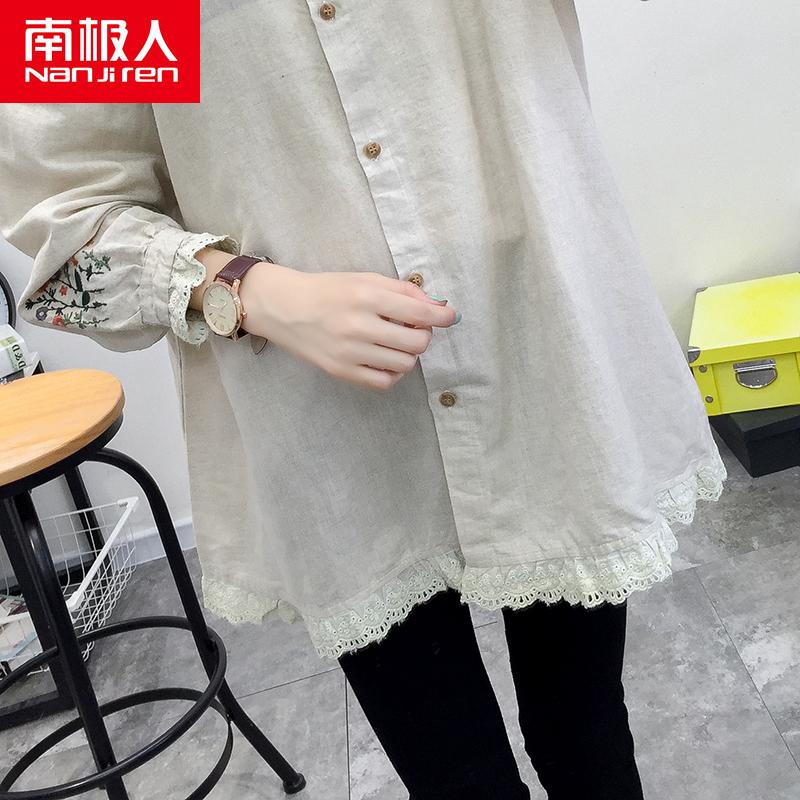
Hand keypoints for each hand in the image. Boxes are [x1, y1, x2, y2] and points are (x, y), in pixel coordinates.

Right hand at [238, 261, 459, 390]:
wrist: (284, 308)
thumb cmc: (328, 290)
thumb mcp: (364, 279)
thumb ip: (402, 291)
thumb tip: (436, 306)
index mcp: (366, 297)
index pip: (419, 312)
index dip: (442, 317)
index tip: (450, 317)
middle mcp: (358, 326)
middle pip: (417, 343)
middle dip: (423, 335)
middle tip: (412, 328)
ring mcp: (349, 353)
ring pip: (404, 364)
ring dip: (407, 353)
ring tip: (394, 342)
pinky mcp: (341, 372)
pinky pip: (384, 382)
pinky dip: (392, 372)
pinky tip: (384, 359)